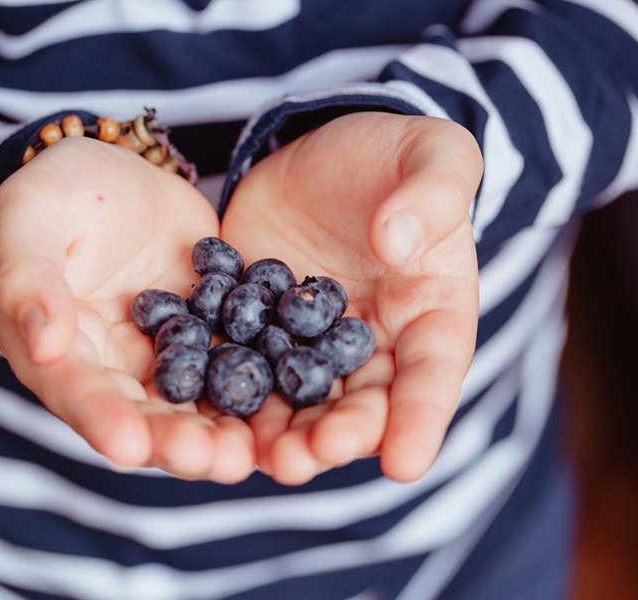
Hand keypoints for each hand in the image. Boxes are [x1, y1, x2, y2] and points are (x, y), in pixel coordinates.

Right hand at [0, 137, 254, 482]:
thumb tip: (43, 347)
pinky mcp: (211, 329)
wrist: (118, 167)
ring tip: (257, 451)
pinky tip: (295, 397)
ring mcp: (167, 352)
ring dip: (226, 429)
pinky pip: (238, 358)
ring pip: (197, 401)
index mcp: (57, 353)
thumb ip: (29, 282)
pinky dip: (264, 380)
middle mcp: (114, 367)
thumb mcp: (29, 224)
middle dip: (180, 442)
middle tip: (219, 462)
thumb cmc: (55, 192)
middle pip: (145, 414)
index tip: (130, 447)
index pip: (78, 393)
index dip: (103, 420)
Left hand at [221, 112, 481, 484]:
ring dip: (279, 432)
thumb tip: (395, 242)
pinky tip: (204, 412)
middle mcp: (372, 344)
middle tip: (304, 461)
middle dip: (335, 436)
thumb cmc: (398, 157)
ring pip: (299, 398)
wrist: (326, 150)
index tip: (405, 464)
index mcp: (430, 316)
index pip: (432, 374)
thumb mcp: (433, 157)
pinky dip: (227, 388)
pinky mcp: (258, 325)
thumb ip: (431, 194)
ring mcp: (309, 341)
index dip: (420, 419)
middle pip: (360, 403)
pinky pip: (244, 359)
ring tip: (257, 458)